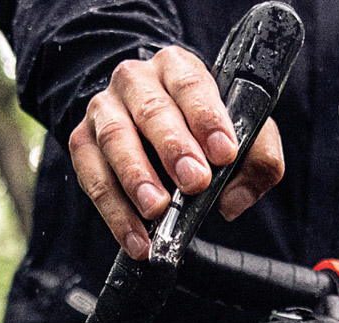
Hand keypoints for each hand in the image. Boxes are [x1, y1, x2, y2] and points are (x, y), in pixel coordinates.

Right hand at [68, 45, 285, 259]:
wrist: (155, 128)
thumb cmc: (205, 131)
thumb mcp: (242, 135)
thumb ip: (257, 161)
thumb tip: (233, 200)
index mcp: (178, 68)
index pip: (192, 85)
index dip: (207, 118)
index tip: (223, 153)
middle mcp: (136, 81)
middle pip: (152, 110)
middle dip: (174, 148)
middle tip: (195, 182)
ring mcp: (104, 110)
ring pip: (115, 139)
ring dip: (137, 178)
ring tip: (157, 210)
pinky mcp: (82, 143)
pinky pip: (92, 177)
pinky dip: (115, 212)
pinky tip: (136, 238)